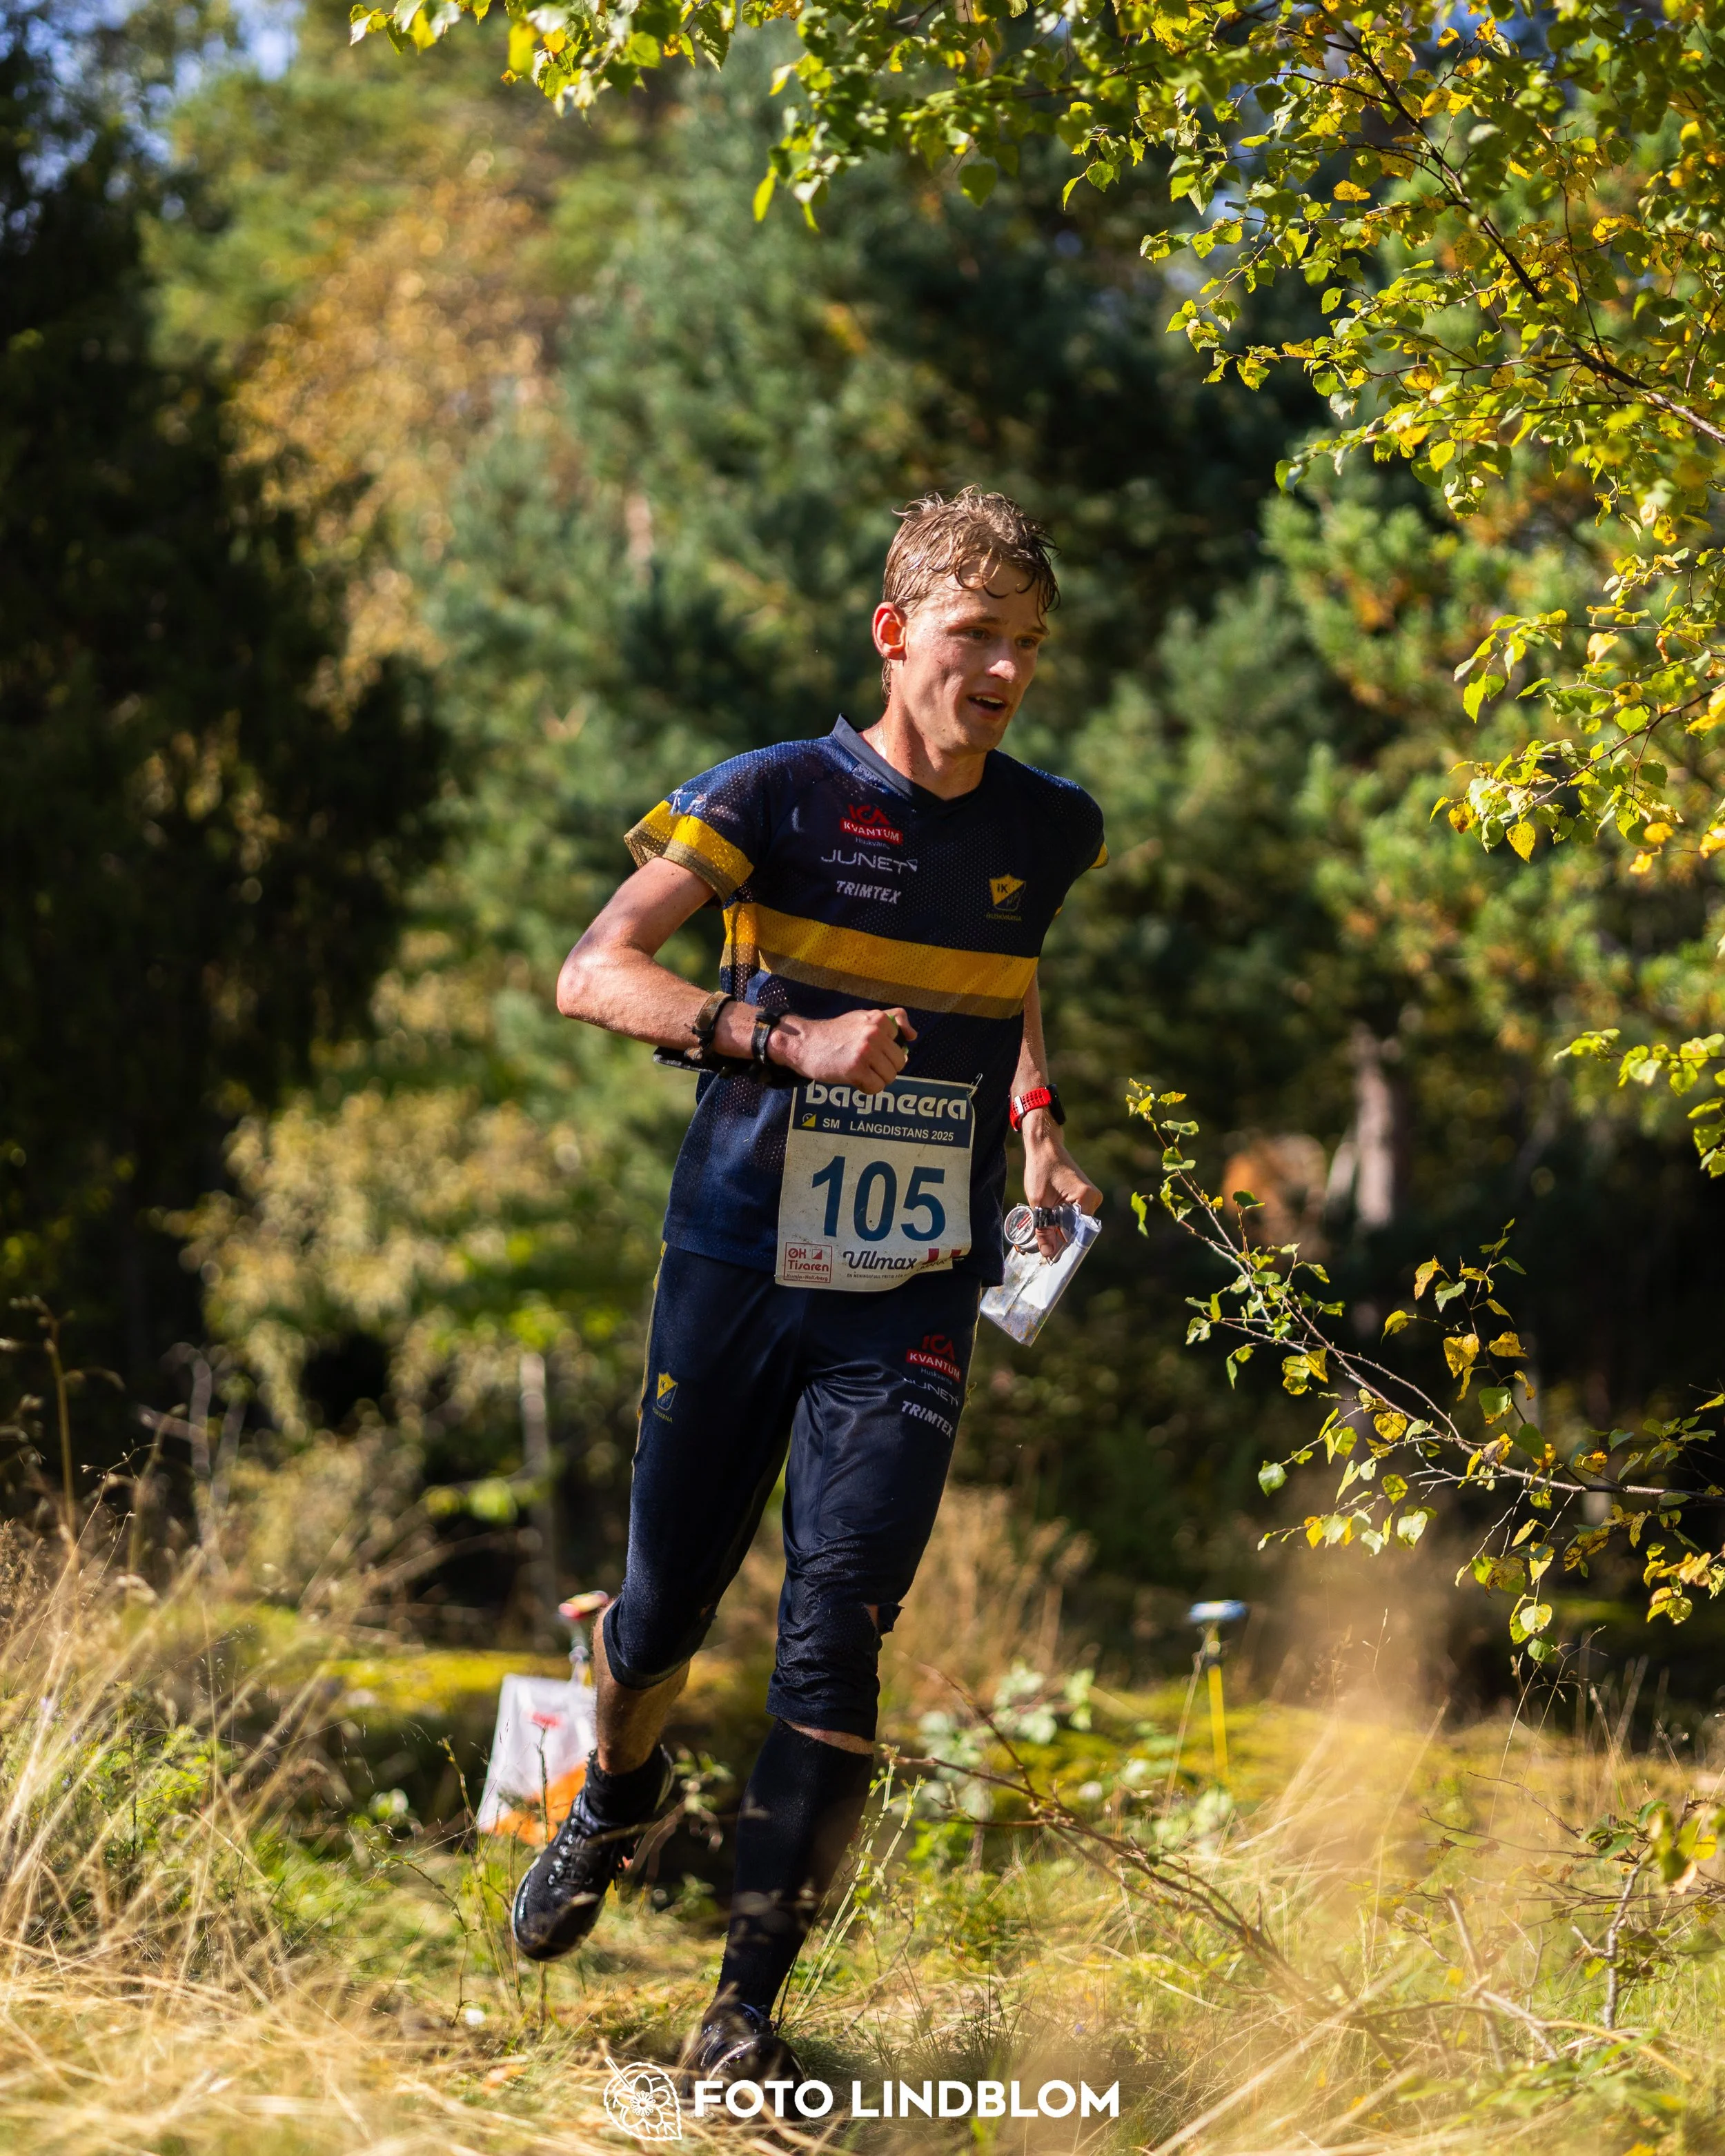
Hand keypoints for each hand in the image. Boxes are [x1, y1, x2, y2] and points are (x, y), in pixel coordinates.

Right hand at [771, 1007, 915, 1092]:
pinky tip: (855, 1080)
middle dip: (885, 1068)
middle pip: (899, 1062)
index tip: (872, 1050)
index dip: (887, 1051)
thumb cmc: (836, 1033)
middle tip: (866, 1065)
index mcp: (878, 1019)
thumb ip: (891, 1020)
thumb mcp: (863, 1017)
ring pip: (890, 1076)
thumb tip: (913, 1036)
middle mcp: (874, 1033)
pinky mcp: (856, 1070)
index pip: (902, 1042)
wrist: (805, 1043)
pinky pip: (877, 1087)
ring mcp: (865, 1052)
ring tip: (860, 1071)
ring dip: (877, 1079)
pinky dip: (868, 1088)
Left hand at [1022, 1124, 1100, 1259]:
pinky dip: (1062, 1223)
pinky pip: (1074, 1217)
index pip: (1079, 1234)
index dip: (1067, 1249)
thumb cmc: (1041, 1169)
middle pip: (1078, 1231)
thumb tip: (1049, 1255)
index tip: (1054, 1263)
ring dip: (1061, 1233)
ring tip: (1044, 1240)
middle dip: (1062, 1242)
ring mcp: (1091, 1198)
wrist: (1045, 1147)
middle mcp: (1093, 1199)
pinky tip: (1049, 1228)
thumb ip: (1044, 1230)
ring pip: (1075, 1225)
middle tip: (1044, 1255)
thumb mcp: (1038, 1203)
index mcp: (1086, 1199)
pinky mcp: (1084, 1198)